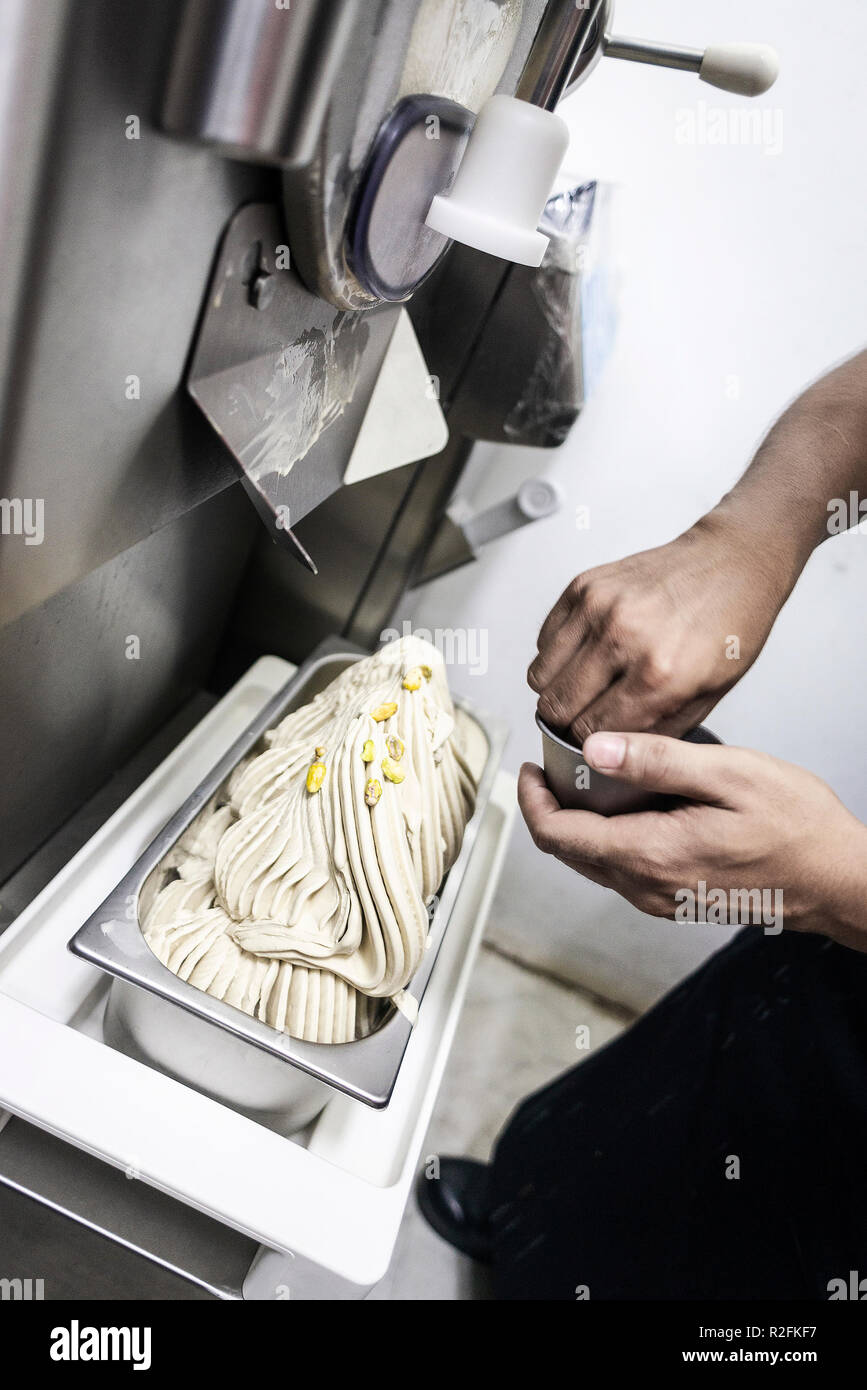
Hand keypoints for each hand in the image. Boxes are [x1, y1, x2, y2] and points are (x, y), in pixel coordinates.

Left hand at [519, 732, 866, 950]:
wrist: (837, 880)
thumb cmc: (795, 826)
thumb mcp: (728, 774)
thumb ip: (656, 761)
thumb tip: (595, 748)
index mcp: (650, 854)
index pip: (557, 835)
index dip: (532, 799)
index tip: (530, 767)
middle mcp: (647, 887)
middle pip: (567, 851)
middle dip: (551, 808)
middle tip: (556, 765)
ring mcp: (661, 900)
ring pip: (593, 862)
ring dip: (580, 824)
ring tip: (593, 778)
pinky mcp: (676, 901)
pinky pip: (622, 871)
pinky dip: (610, 839)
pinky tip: (634, 807)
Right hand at [528, 516, 796, 741]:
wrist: (733, 562)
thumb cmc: (729, 626)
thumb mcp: (710, 696)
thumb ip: (657, 731)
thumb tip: (613, 756)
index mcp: (659, 675)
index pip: (592, 733)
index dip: (592, 745)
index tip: (598, 743)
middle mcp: (622, 638)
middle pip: (557, 708)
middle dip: (566, 723)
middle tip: (584, 719)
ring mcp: (598, 608)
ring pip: (539, 678)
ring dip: (556, 691)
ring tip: (583, 688)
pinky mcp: (584, 586)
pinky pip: (544, 641)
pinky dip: (557, 656)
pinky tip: (586, 655)